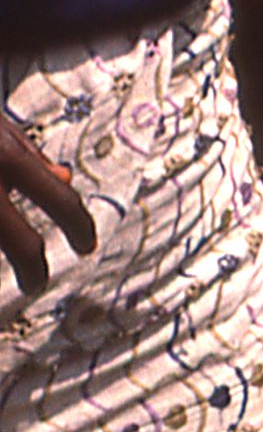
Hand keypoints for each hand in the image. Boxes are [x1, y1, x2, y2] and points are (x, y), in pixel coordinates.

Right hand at [0, 106, 95, 295]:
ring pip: (2, 239)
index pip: (61, 201)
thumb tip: (65, 180)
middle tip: (37, 282)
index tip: (86, 245)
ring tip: (13, 269)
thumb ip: (28, 150)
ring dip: (4, 260)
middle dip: (34, 271)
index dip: (80, 228)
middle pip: (22, 245)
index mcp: (7, 155)